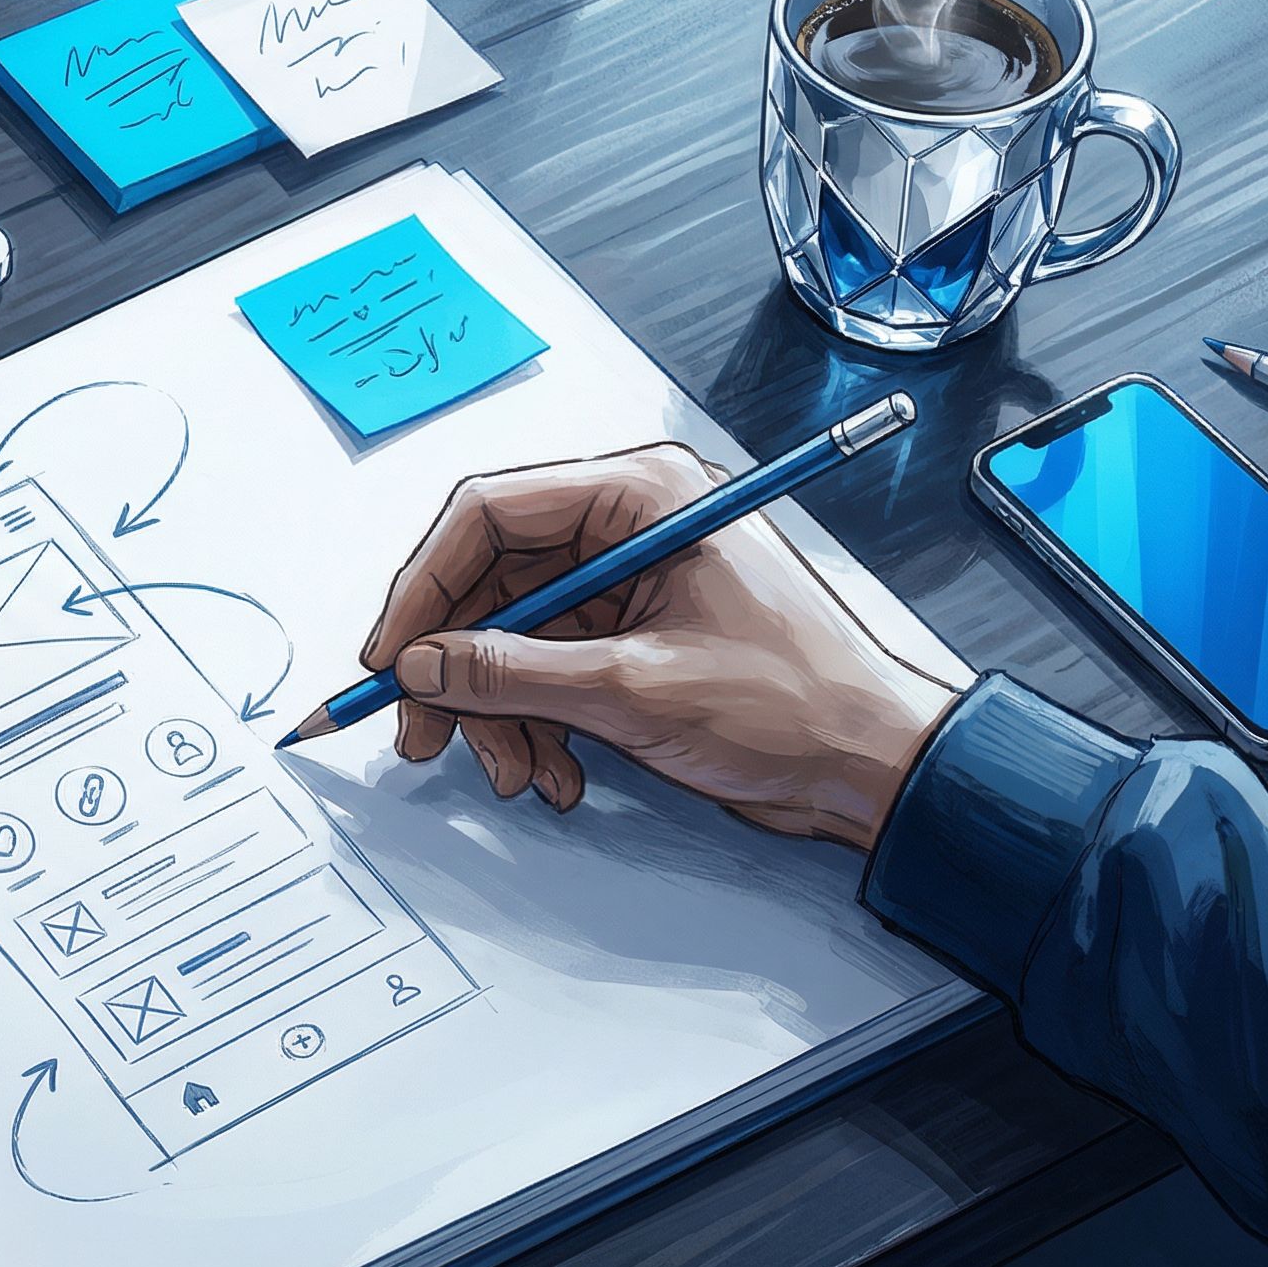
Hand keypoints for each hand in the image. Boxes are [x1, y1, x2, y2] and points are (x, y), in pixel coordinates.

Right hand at [361, 443, 960, 850]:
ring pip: (512, 636)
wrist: (875, 766)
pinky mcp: (630, 633)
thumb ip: (514, 673)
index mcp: (641, 495)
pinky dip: (536, 722)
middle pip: (492, 582)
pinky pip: (546, 668)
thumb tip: (423, 666)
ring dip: (499, 711)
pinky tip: (555, 769)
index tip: (391, 655)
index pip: (488, 514)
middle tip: (424, 734)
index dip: (425, 587)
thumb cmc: (799, 705)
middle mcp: (627, 524)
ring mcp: (628, 581)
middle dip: (457, 668)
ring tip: (519, 772)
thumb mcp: (636, 690)